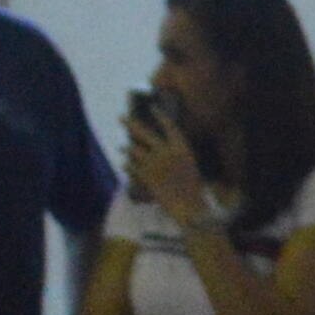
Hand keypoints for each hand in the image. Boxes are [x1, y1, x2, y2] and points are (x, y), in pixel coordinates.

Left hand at [118, 105, 209, 222]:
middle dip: (130, 123)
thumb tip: (156, 144)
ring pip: (133, 149)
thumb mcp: (189, 165)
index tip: (152, 107)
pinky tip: (126, 164)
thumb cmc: (192, 187)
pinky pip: (130, 166)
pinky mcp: (144, 175)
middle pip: (144, 133)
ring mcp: (154, 163)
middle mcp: (166, 152)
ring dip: (127, 148)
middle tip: (121, 117)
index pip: (169, 126)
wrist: (189, 206)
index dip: (160, 116)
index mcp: (182, 148)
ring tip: (123, 147)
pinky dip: (127, 165)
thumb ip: (174, 153)